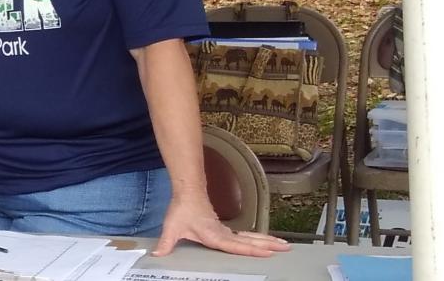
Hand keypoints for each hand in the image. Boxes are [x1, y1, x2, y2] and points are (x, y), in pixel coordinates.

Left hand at [152, 194, 290, 257]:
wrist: (188, 190)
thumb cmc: (182, 208)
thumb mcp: (172, 226)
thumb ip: (166, 243)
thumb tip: (157, 254)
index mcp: (214, 235)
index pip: (236, 245)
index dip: (252, 249)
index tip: (267, 252)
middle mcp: (224, 233)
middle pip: (251, 240)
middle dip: (269, 245)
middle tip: (286, 248)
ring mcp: (226, 230)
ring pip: (251, 237)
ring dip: (267, 241)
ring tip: (283, 245)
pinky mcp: (226, 229)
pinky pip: (246, 236)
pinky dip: (258, 239)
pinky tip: (266, 243)